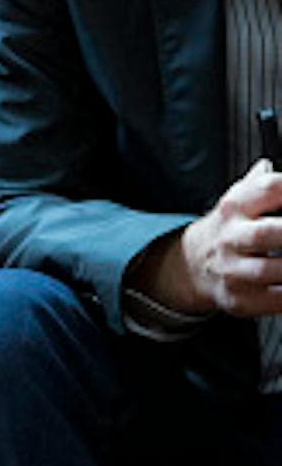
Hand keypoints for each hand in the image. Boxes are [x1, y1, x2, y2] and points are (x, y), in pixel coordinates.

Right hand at [135, 161, 281, 315]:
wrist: (192, 264)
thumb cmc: (231, 228)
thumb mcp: (242, 197)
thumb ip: (264, 181)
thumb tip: (269, 165)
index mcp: (235, 206)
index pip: (269, 189)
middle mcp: (230, 238)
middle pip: (266, 234)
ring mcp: (231, 271)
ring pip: (268, 270)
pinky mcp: (238, 299)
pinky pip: (273, 300)